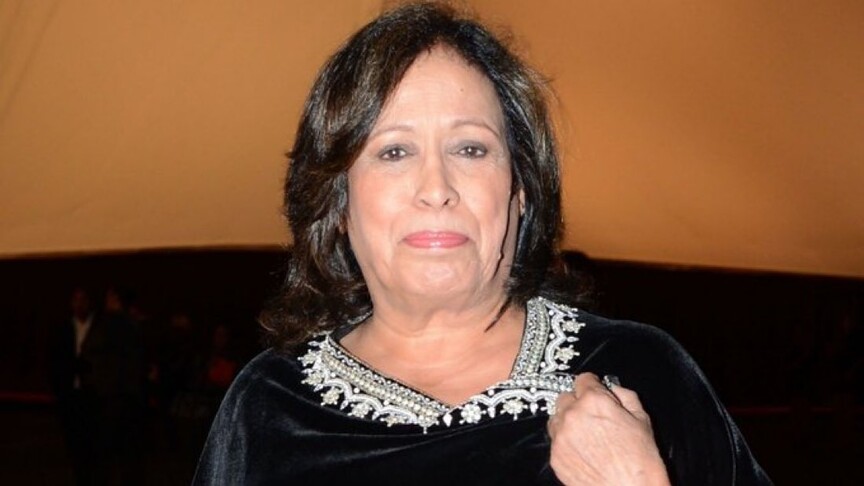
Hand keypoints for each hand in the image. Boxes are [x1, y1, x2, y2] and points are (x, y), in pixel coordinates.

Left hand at [547, 373, 669, 484]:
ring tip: (587, 436)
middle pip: (566, 397)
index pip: (584, 379)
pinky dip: (566, 443)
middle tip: (593, 416)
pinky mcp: (555, 456)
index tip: (594, 389)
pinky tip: (584, 452)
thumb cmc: (640, 460)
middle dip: (578, 403)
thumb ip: (624, 395)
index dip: (592, 384)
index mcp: (594, 401)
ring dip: (568, 421)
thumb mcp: (642, 419)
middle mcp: (572, 415)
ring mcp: (560, 437)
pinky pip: (556, 441)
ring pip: (557, 419)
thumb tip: (613, 389)